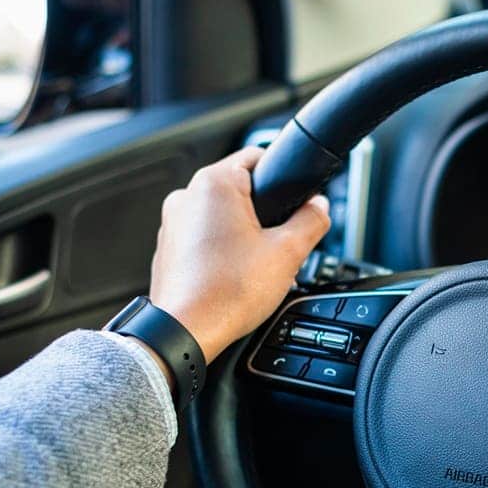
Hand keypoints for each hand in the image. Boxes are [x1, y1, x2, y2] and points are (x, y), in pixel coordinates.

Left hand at [149, 147, 330, 362]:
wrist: (186, 331)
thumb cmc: (227, 292)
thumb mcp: (287, 253)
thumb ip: (311, 221)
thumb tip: (319, 208)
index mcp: (214, 183)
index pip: (258, 156)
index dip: (284, 178)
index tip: (296, 200)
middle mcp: (186, 196)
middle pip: (240, 191)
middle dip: (265, 216)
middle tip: (280, 245)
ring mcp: (173, 223)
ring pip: (221, 217)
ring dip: (244, 235)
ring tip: (257, 268)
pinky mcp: (168, 249)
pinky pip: (203, 239)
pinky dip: (222, 252)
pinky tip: (235, 278)